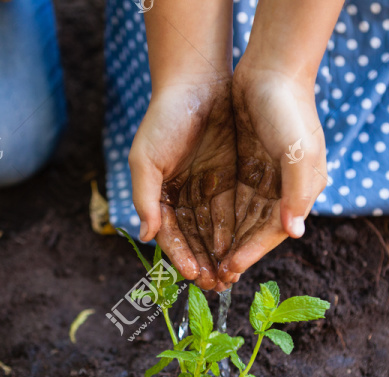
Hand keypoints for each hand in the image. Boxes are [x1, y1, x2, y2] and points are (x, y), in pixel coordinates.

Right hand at [129, 77, 237, 290]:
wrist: (198, 80)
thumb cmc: (165, 118)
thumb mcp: (146, 158)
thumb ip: (145, 198)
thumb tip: (146, 236)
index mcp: (159, 194)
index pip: (170, 235)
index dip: (180, 256)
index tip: (192, 275)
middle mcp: (182, 196)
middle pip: (193, 238)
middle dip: (203, 262)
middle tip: (215, 285)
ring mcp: (206, 188)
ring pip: (214, 229)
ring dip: (220, 253)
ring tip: (229, 275)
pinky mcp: (229, 178)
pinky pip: (233, 211)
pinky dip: (236, 232)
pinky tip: (243, 250)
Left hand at [218, 63, 328, 282]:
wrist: (272, 68)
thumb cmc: (289, 109)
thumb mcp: (298, 151)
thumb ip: (297, 192)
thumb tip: (295, 231)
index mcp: (302, 190)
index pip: (273, 232)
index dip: (252, 251)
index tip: (229, 268)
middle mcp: (284, 188)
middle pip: (256, 229)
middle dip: (236, 251)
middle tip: (213, 275)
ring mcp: (265, 176)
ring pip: (241, 217)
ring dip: (225, 238)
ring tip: (204, 259)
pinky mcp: (247, 165)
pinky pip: (230, 198)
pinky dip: (218, 215)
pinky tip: (200, 229)